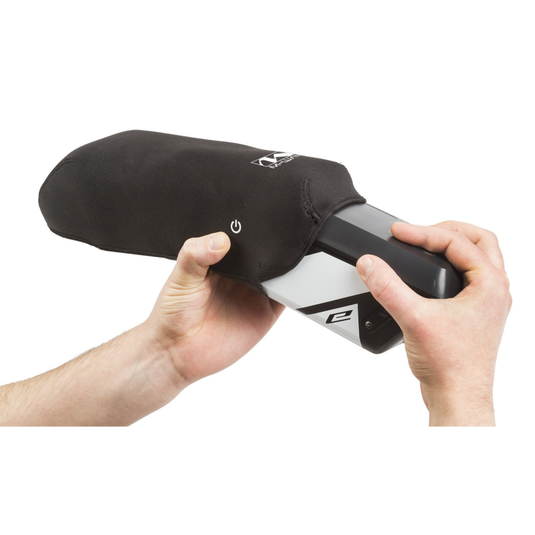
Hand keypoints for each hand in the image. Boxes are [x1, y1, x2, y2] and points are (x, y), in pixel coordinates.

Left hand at [146, 232, 284, 385]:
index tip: (254, 223)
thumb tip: (219, 239)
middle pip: (264, 256)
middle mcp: (240, 276)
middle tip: (273, 241)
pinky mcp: (265, 315)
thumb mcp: (179, 277)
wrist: (176, 353)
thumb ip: (195, 254)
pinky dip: (293, 290)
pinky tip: (290, 282)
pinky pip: (286, 298)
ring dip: (284, 267)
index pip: (241, 241)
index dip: (248, 232)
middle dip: (271, 248)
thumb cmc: (172, 314)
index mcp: (220, 261)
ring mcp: (254, 295)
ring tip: (280, 261)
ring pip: (279, 274)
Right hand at [356, 221, 511, 425]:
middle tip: (419, 231)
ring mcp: (487, 303)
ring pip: (478, 258)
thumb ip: (388, 287)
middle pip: (480, 240)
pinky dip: (451, 266)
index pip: (456, 242)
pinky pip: (470, 277)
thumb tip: (370, 264)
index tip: (398, 232)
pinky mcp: (475, 314)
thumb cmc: (452, 366)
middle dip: (448, 230)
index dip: (422, 232)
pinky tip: (431, 275)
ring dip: (453, 246)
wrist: (457, 398)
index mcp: (489, 284)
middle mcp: (493, 291)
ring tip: (426, 244)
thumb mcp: (414, 319)